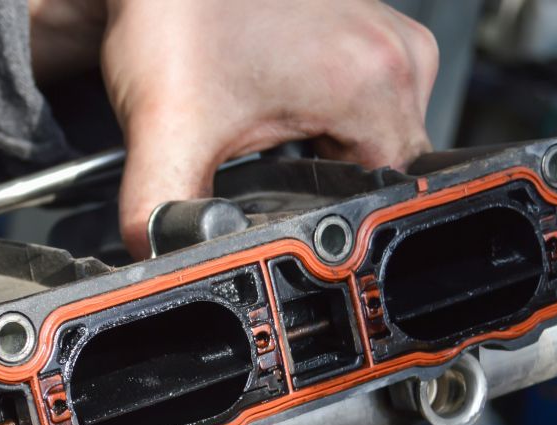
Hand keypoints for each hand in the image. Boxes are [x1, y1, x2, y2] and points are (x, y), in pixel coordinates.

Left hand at [28, 0, 439, 256]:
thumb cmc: (174, 18)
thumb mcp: (165, 131)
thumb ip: (158, 213)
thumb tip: (158, 268)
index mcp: (371, 81)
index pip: (390, 195)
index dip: (336, 222)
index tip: (290, 217)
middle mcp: (397, 53)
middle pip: (382, 168)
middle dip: (320, 185)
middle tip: (258, 164)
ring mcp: (388, 34)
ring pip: (372, 134)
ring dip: (322, 151)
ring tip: (261, 129)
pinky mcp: (369, 28)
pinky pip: (363, 98)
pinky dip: (322, 116)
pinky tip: (274, 108)